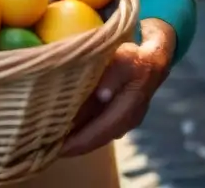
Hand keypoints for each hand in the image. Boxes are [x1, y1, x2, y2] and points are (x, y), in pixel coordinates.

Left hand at [61, 19, 174, 157]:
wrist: (155, 57)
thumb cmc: (135, 56)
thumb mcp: (125, 60)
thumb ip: (113, 77)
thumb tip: (103, 96)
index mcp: (129, 107)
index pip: (102, 130)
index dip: (80, 141)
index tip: (58, 147)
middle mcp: (129, 119)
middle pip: (99, 138)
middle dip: (75, 146)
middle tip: (49, 149)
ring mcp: (128, 120)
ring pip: (101, 135)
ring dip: (80, 141)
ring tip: (55, 143)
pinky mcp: (124, 116)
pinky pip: (103, 128)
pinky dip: (86, 131)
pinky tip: (71, 131)